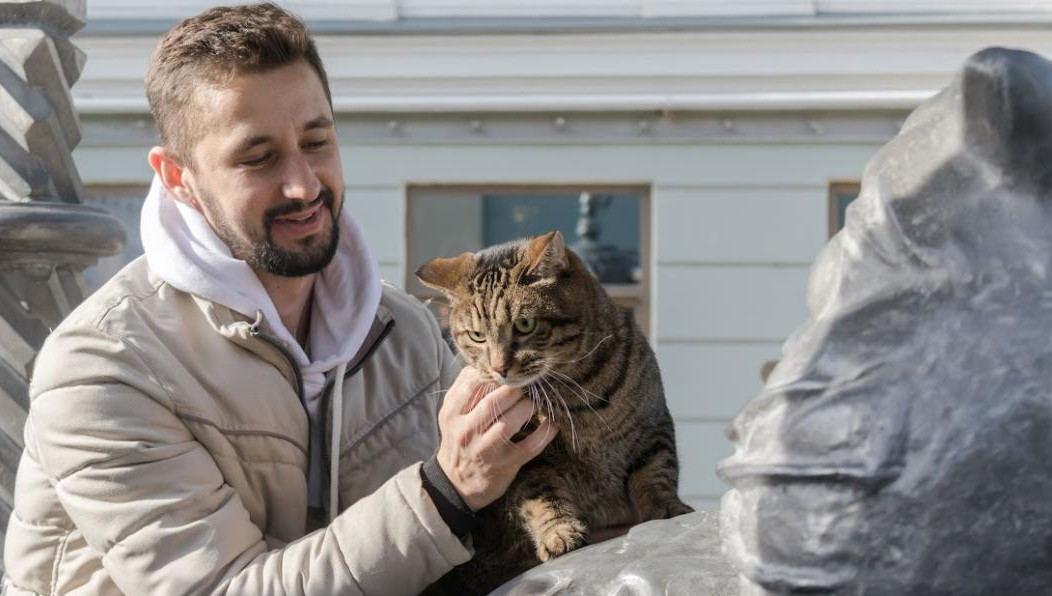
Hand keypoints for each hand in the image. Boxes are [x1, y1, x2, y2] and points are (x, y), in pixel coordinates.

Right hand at [436, 367, 556, 510]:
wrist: (456, 484)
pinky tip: (552, 423)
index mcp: (452, 414)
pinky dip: (544, 433)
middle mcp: (467, 432)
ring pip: (510, 423)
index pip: (471, 386)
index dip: (492, 374)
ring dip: (527, 407)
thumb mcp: (451, 415)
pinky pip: (529, 447)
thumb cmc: (458, 440)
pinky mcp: (505, 465)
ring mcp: (486, 450)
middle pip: (492, 403)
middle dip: (514, 389)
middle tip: (525, 383)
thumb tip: (485, 362)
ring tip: (534, 401)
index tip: (506, 370)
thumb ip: (464, 389)